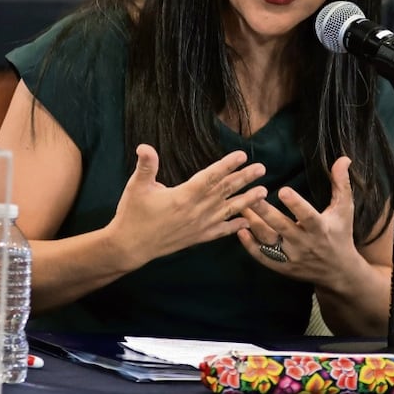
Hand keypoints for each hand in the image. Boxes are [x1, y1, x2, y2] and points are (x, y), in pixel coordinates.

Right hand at [106, 144, 266, 266]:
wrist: (130, 246)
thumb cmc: (133, 215)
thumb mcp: (137, 187)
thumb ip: (146, 166)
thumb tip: (144, 146)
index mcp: (184, 196)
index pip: (210, 177)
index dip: (227, 165)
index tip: (242, 155)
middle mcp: (196, 211)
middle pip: (225, 191)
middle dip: (244, 178)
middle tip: (261, 168)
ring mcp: (199, 226)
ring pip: (228, 211)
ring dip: (247, 201)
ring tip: (263, 192)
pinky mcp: (197, 237)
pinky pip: (220, 231)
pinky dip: (234, 227)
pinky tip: (246, 222)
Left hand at [237, 156, 367, 284]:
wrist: (338, 271)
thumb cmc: (341, 234)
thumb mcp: (344, 209)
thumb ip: (341, 184)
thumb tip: (343, 158)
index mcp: (321, 229)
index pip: (308, 216)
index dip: (296, 204)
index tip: (283, 190)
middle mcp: (305, 244)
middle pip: (282, 227)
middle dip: (265, 212)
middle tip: (251, 196)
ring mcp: (292, 257)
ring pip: (269, 241)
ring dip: (253, 224)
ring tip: (240, 207)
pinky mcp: (282, 266)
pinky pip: (263, 257)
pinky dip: (250, 246)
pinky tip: (240, 230)